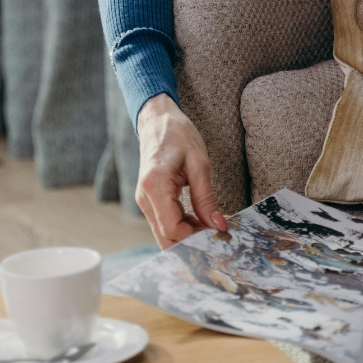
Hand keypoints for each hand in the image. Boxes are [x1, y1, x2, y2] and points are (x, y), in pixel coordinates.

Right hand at [136, 93, 227, 248]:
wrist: (158, 121)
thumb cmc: (179, 135)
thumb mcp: (199, 163)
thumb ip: (207, 197)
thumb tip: (218, 225)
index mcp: (155, 185)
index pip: (172, 228)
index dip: (196, 237)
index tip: (218, 233)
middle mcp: (144, 198)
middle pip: (166, 237)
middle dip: (192, 242)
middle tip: (219, 236)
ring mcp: (144, 201)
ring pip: (164, 233)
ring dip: (188, 235)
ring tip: (214, 227)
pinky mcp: (149, 200)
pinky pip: (165, 222)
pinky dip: (183, 226)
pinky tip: (202, 220)